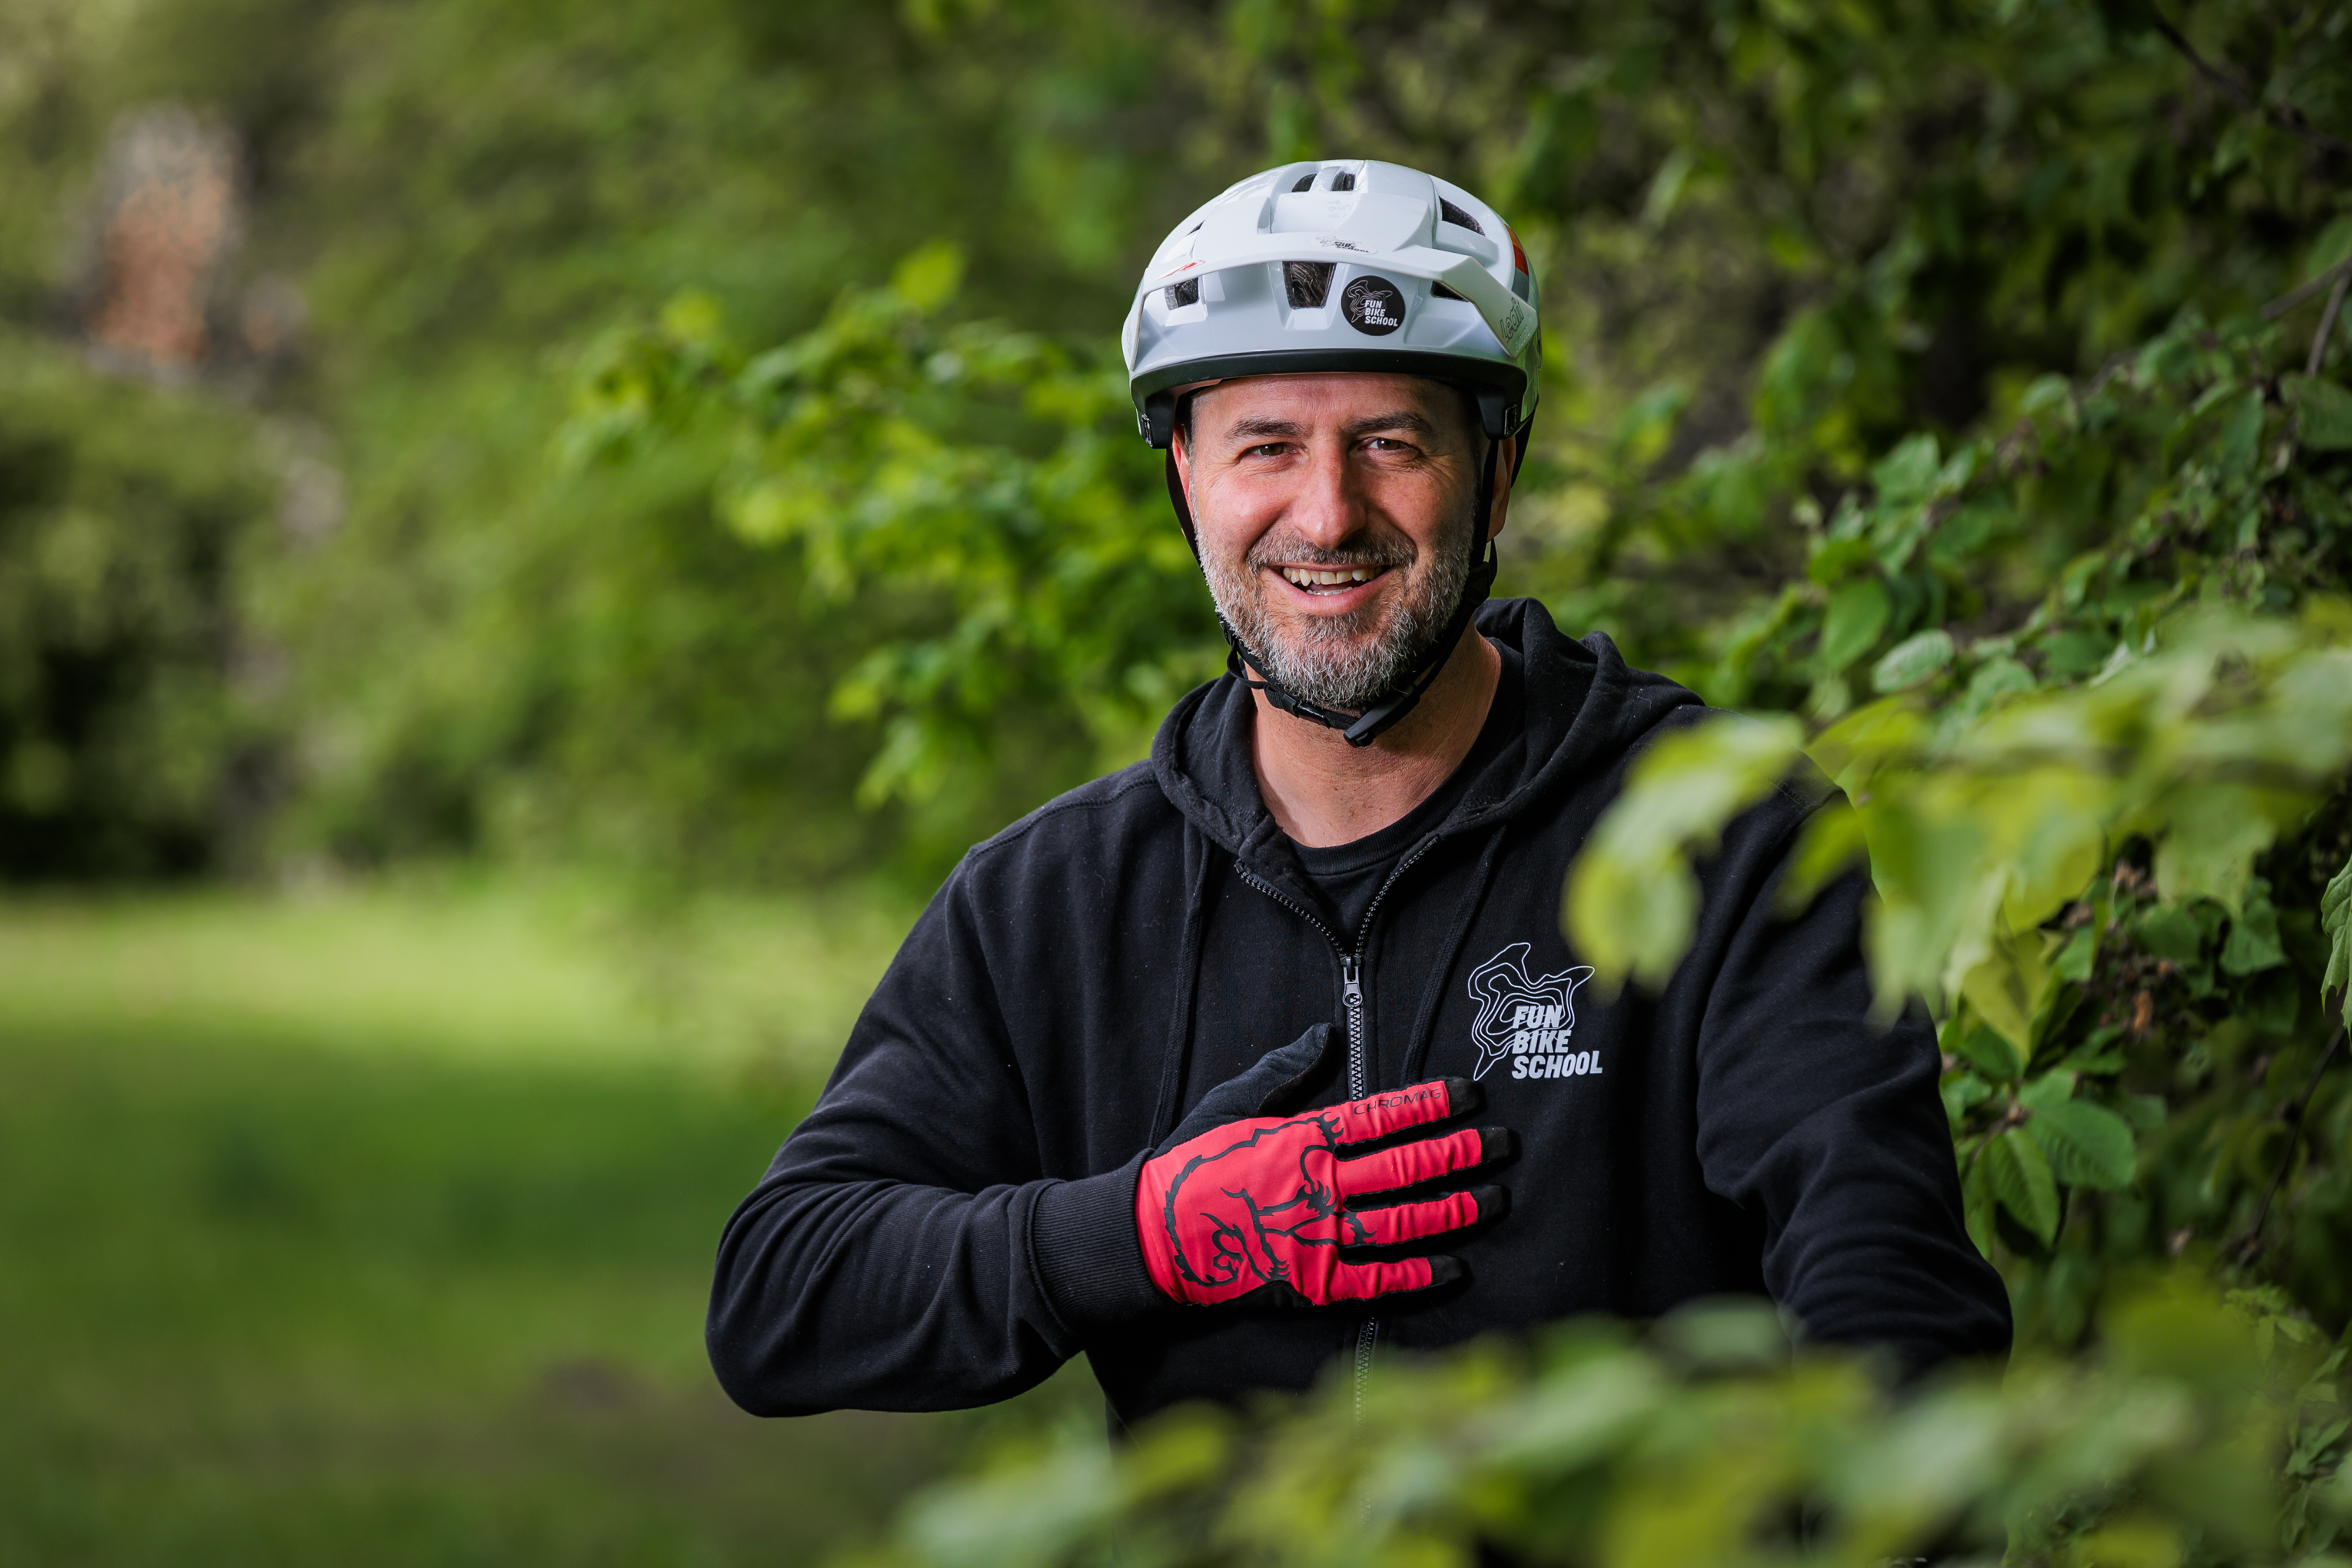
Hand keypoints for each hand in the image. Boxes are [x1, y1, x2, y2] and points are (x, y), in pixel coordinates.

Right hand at [1136, 1026, 1509, 1306]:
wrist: (1147, 1239)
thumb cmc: (1189, 1165)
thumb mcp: (1231, 1105)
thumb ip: (1284, 1071)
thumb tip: (1328, 1035)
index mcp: (1300, 1138)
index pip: (1381, 1115)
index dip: (1431, 1104)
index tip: (1470, 1094)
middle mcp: (1317, 1187)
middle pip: (1406, 1167)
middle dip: (1462, 1153)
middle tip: (1505, 1143)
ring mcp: (1315, 1239)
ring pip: (1402, 1222)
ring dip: (1455, 1210)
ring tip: (1495, 1199)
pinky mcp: (1309, 1286)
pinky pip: (1376, 1281)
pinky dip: (1419, 1275)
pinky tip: (1456, 1267)